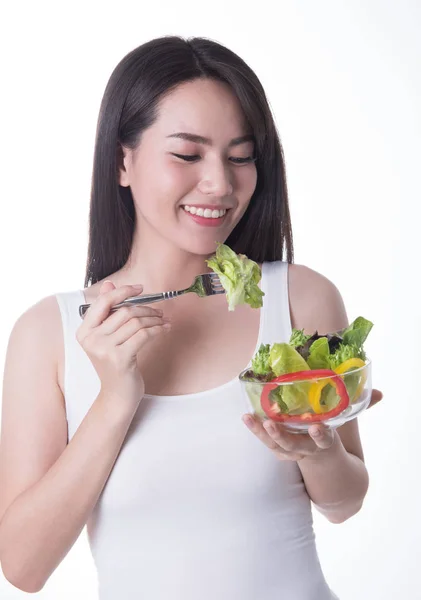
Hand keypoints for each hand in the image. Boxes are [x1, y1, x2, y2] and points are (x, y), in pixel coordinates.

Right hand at [76, 280, 170, 405]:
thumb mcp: (108, 337)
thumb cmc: (115, 364)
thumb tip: (109, 285)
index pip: (103, 302)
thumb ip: (107, 312)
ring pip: (136, 322)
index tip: (140, 288)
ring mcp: (104, 350)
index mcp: (84, 331)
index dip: (123, 291)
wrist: (117, 395)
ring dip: (154, 319)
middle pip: (124, 311)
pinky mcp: (120, 359)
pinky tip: (165, 329)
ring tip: (163, 321)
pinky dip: (158, 329)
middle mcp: (91, 339)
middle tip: (159, 312)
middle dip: (146, 309)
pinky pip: (143, 335)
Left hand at [243, 387, 383, 460]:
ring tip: (249, 418)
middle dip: (281, 436)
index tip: (317, 427)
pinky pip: (266, 442)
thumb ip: (361, 408)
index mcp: (325, 444)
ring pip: (274, 445)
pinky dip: (256, 430)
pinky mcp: (280, 450)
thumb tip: (381, 394)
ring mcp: (291, 452)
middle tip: (271, 424)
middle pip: (292, 446)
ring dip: (261, 432)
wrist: (326, 468)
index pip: (324, 441)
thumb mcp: (348, 425)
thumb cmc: (334, 436)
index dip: (320, 435)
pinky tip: (246, 417)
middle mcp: (306, 450)